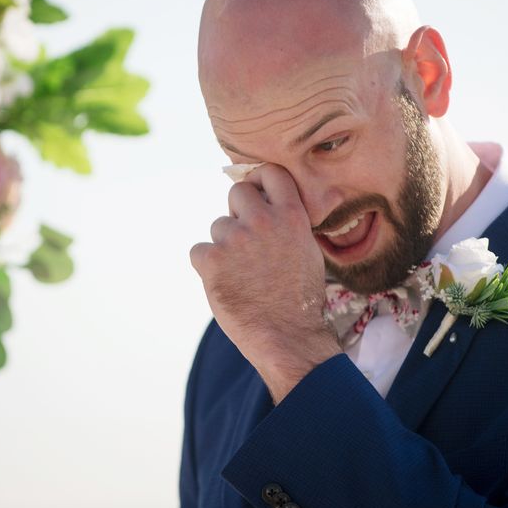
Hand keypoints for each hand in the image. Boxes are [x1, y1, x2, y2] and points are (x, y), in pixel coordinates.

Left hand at [190, 163, 341, 402]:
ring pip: (218, 227)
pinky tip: (225, 283)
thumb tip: (269, 205)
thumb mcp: (308, 251)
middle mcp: (262, 220)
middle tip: (246, 239)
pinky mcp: (211, 260)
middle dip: (238, 212)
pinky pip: (199, 251)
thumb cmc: (300, 299)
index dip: (260, 181)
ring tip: (242, 273)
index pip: (270, 172)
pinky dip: (207, 266)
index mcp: (290, 216)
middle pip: (237, 193)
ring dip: (225, 245)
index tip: (258, 193)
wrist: (287, 335)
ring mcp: (234, 239)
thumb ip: (289, 224)